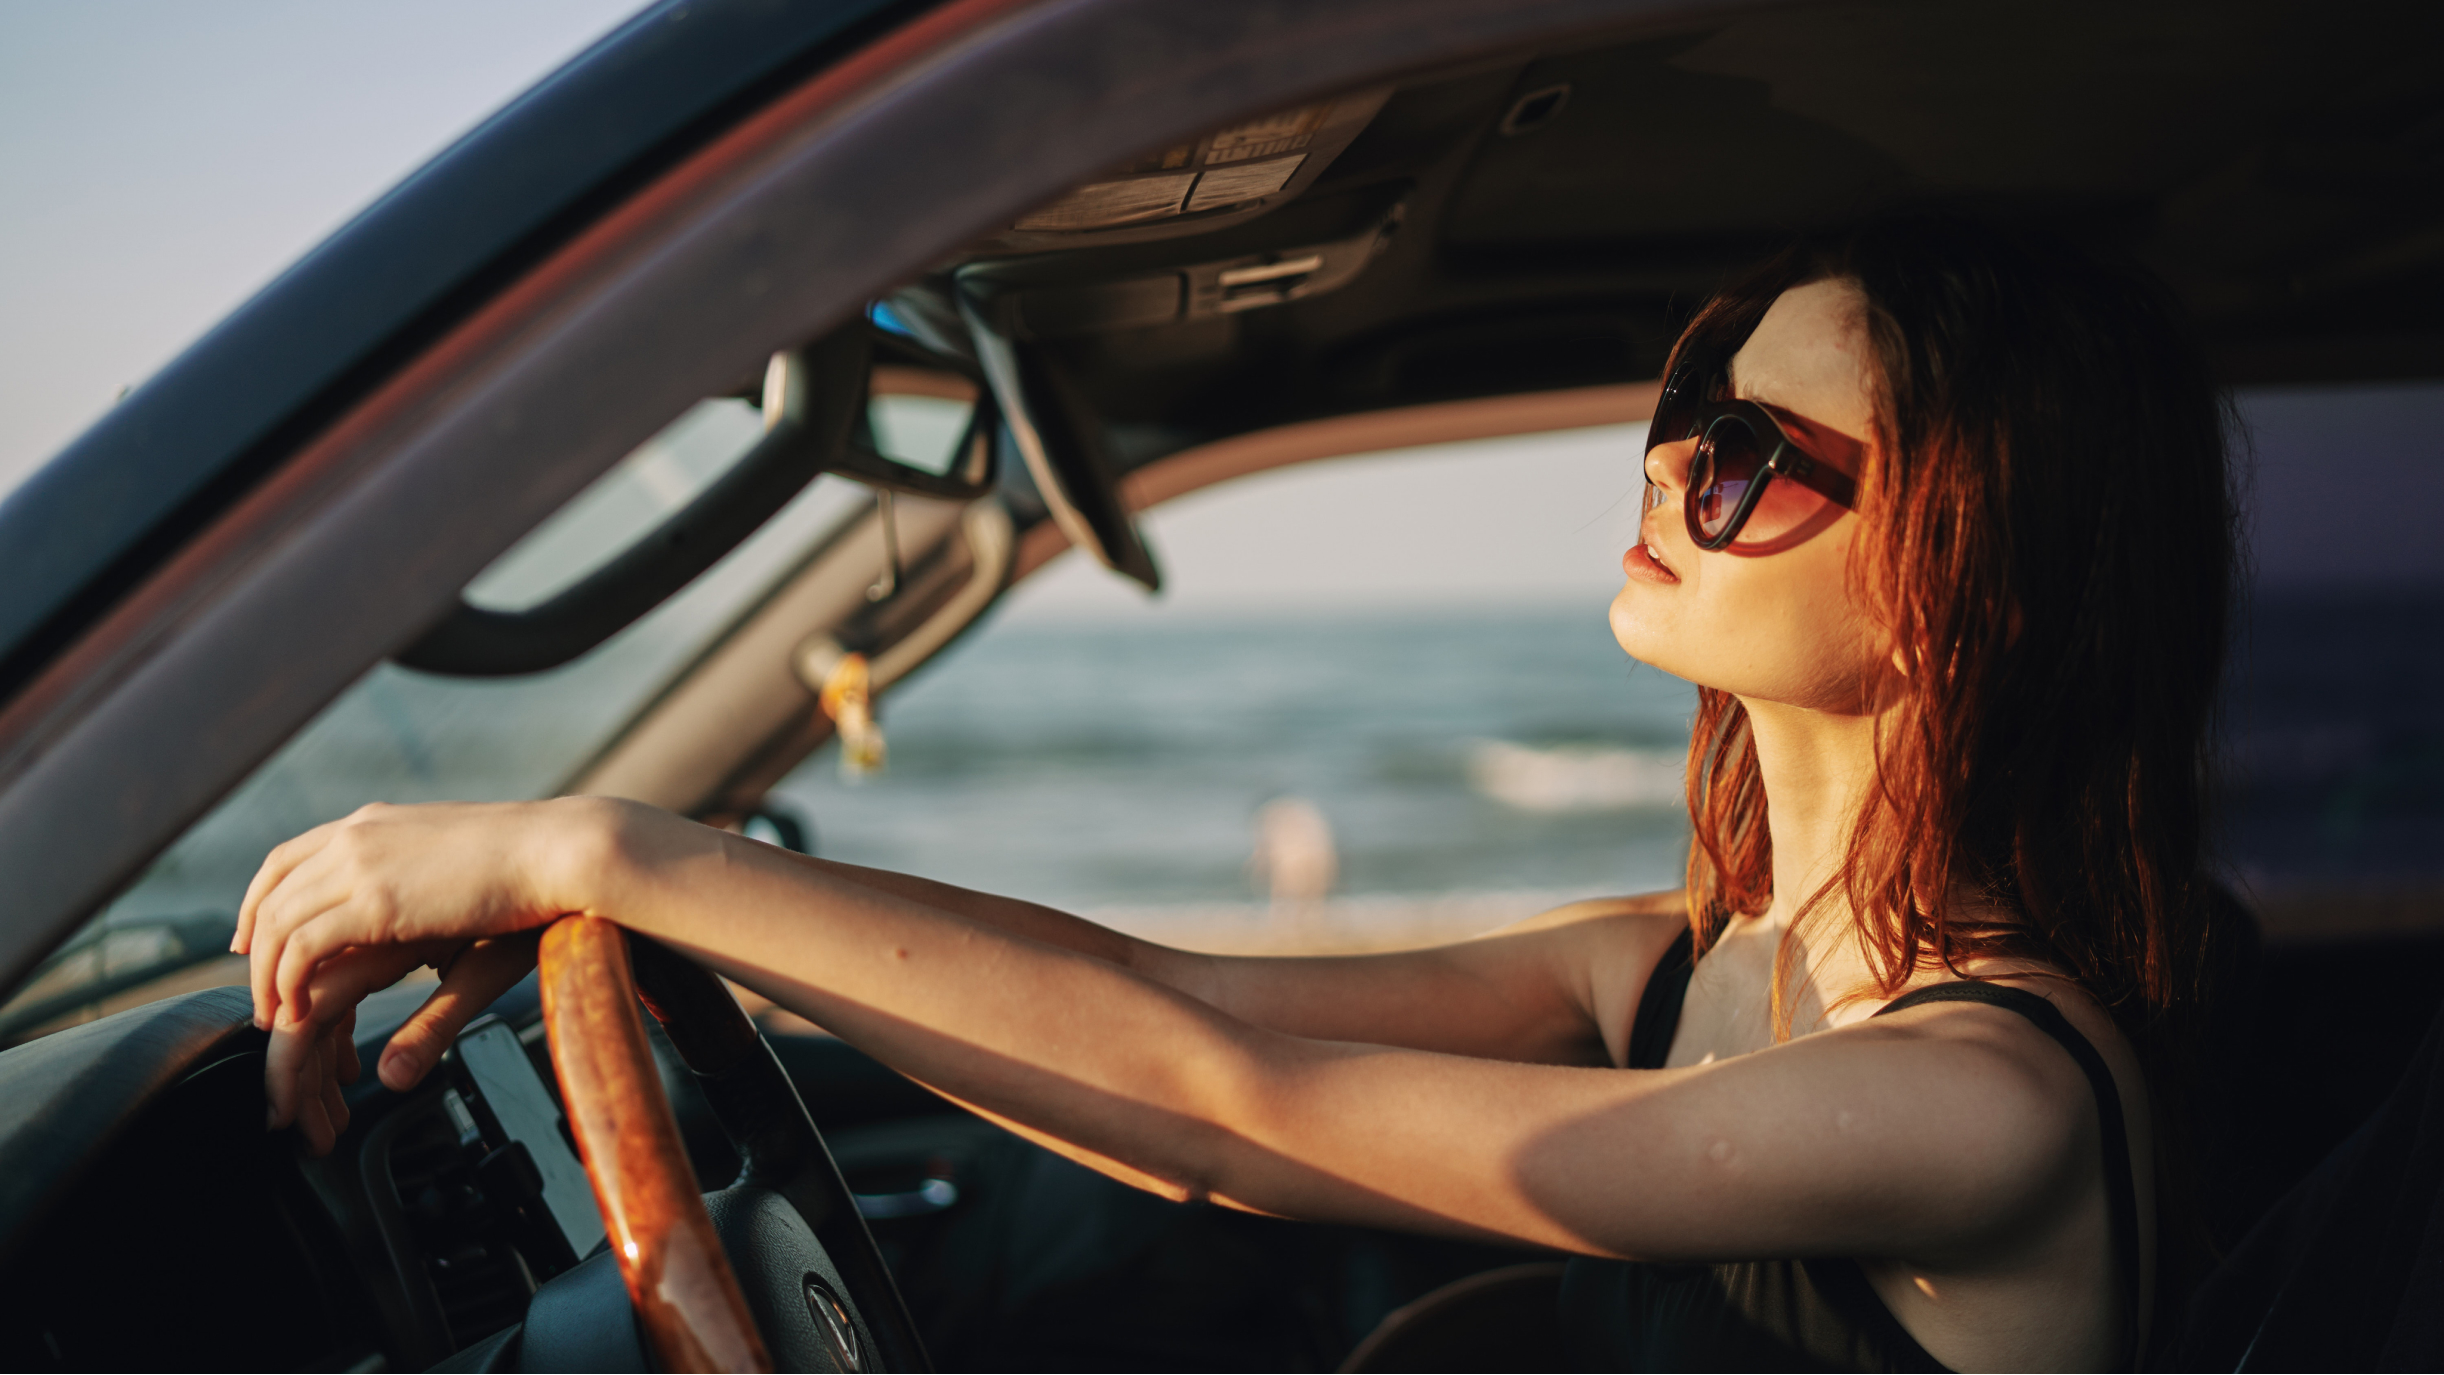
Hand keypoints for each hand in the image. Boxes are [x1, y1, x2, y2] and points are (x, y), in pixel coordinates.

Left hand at [237, 798, 611, 1154]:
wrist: (562, 850)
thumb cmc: (533, 869)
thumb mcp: (457, 880)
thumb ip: (424, 897)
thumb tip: (420, 933)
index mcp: (377, 824)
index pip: (287, 858)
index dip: (258, 901)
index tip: (252, 941)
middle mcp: (357, 836)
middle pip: (272, 892)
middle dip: (256, 949)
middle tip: (260, 996)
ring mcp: (361, 864)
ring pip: (278, 923)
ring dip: (267, 977)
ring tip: (277, 1019)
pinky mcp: (374, 900)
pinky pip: (302, 946)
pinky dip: (289, 983)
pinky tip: (299, 1013)